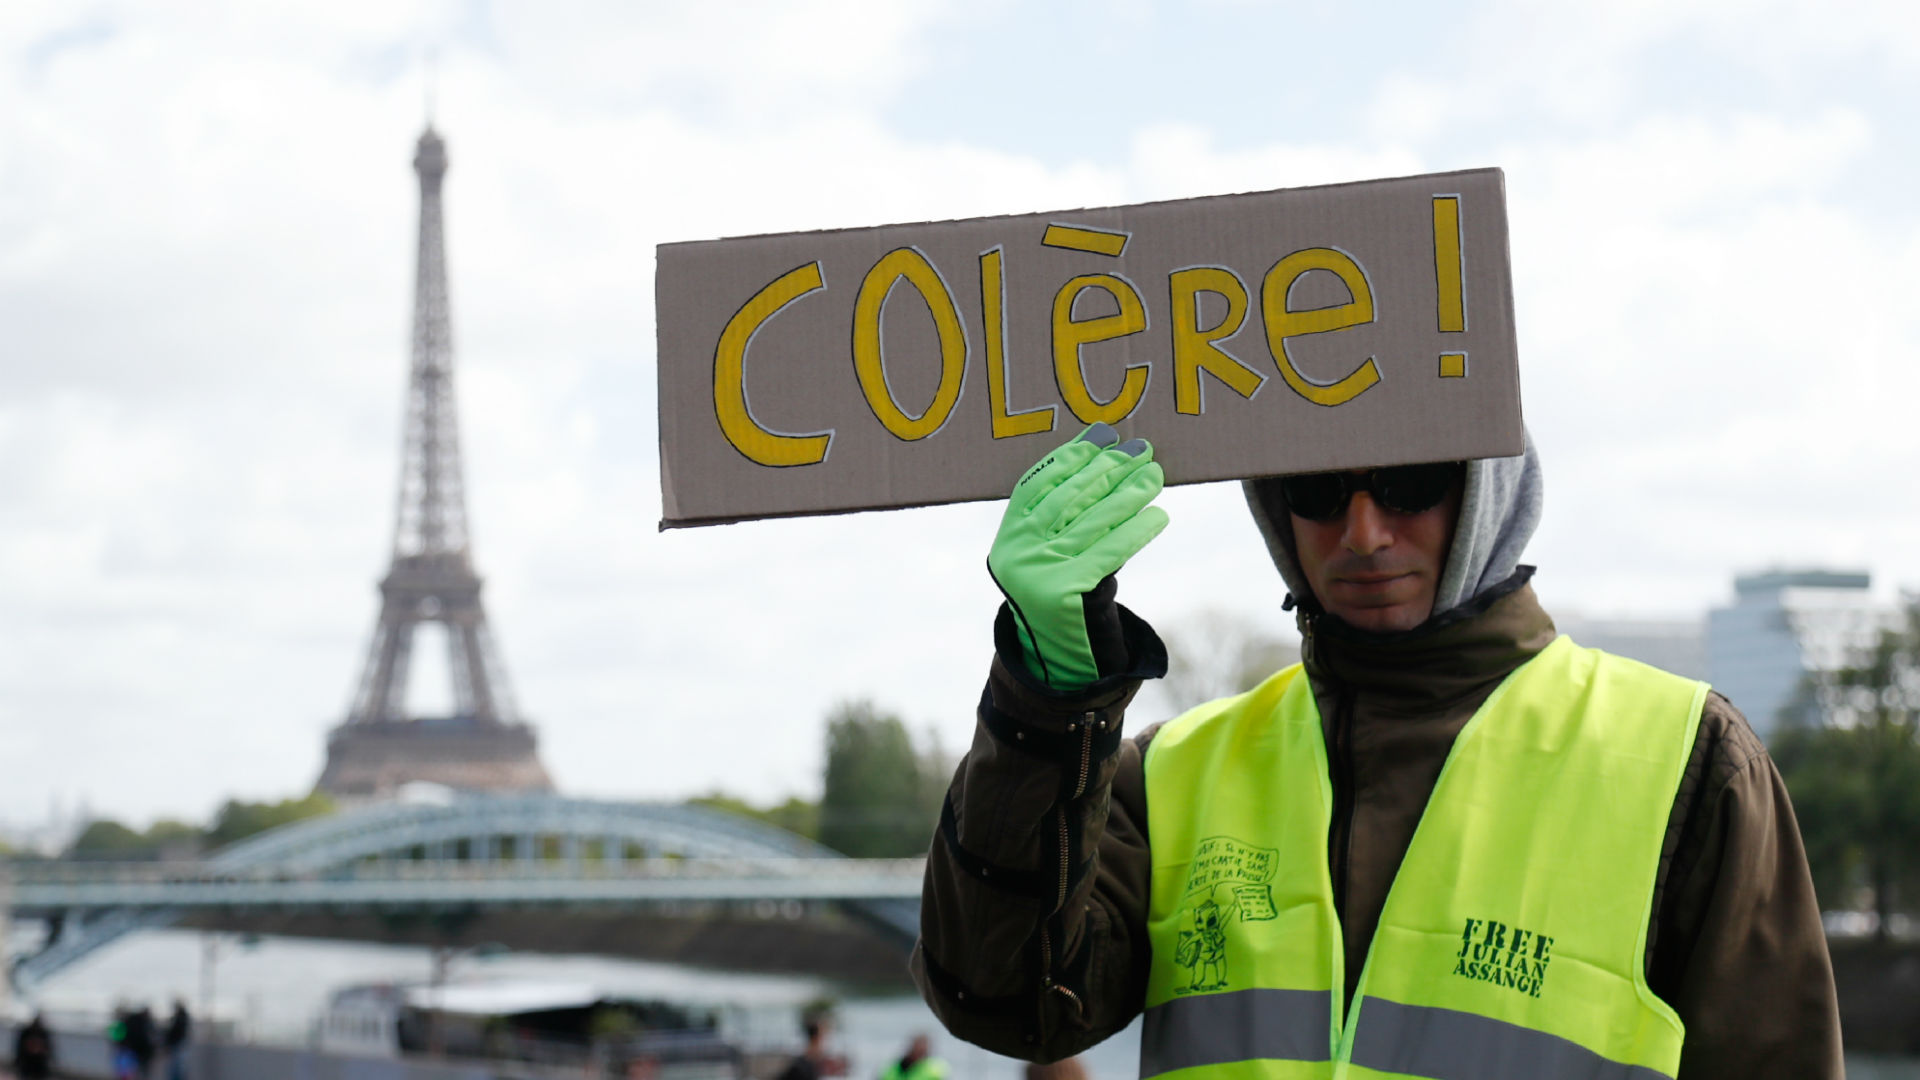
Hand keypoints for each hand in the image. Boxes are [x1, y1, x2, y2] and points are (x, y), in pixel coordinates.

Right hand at [987, 423, 1168, 689]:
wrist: (1059, 658)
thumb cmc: (1066, 592)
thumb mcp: (1053, 551)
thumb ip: (1070, 510)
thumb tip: (1109, 448)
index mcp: (1009, 535)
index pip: (1037, 483)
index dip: (1072, 457)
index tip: (1105, 437)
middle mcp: (1017, 552)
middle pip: (1068, 498)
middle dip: (1107, 470)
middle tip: (1141, 451)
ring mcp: (1038, 572)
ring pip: (1091, 522)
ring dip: (1128, 494)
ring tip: (1154, 476)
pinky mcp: (1065, 592)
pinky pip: (1108, 552)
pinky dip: (1136, 532)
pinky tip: (1157, 516)